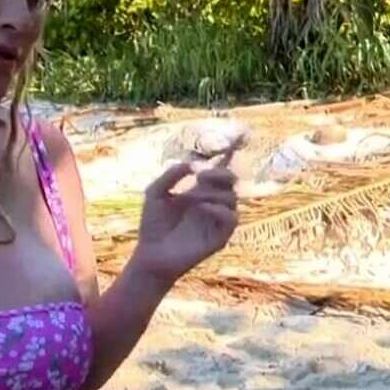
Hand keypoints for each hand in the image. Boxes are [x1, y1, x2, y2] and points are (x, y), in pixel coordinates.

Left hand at [132, 139, 242, 286]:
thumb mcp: (155, 193)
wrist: (151, 253)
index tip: (239, 137)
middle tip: (201, 176)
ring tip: (193, 196)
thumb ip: (171, 175)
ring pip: (232, 197)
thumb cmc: (152, 224)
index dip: (229, 156)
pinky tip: (201, 207)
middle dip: (221, 173)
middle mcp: (212, 203)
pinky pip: (232, 218)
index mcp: (199, 192)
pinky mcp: (220, 236)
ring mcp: (217, 219)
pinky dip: (218, 208)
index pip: (218, 172)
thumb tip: (193, 163)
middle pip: (231, 180)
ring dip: (213, 192)